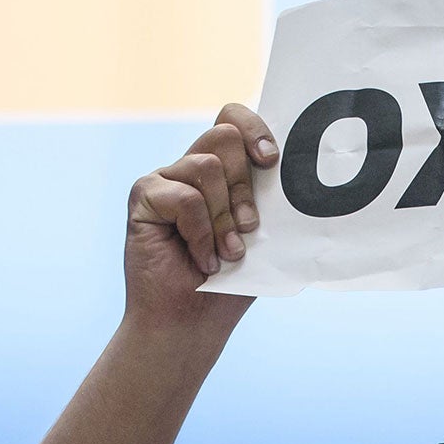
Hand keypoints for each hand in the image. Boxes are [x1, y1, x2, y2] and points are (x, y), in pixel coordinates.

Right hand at [124, 104, 278, 329]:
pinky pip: (185, 196)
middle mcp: (190, 169)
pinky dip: (200, 233)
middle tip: (248, 228)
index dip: (254, 128)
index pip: (233, 118)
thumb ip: (269, 198)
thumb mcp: (260, 237)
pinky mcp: (144, 196)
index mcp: (220, 173)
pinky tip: (200, 259)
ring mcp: (165, 180)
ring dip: (223, 217)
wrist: (190, 324)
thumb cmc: (227, 287)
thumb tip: (299, 169)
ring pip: (206, 165)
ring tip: (225, 253)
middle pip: (225, 137)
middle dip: (244, 186)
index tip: (271, 161)